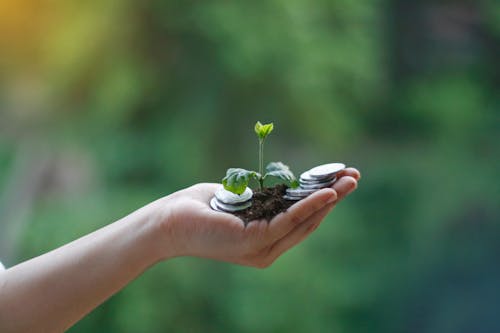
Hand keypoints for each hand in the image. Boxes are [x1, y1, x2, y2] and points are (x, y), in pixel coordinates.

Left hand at [152, 168, 359, 267]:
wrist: (168, 221)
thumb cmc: (200, 208)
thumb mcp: (241, 201)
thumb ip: (264, 200)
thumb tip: (283, 186)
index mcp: (265, 240)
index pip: (300, 219)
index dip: (322, 200)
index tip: (338, 179)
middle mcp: (267, 249)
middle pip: (308, 221)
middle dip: (333, 198)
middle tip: (354, 177)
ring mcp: (261, 249)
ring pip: (303, 221)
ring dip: (328, 199)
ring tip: (349, 181)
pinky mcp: (253, 242)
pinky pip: (288, 220)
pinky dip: (309, 205)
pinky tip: (327, 193)